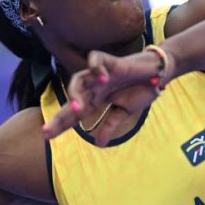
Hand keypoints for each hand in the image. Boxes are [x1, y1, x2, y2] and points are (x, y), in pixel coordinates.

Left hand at [43, 49, 168, 145]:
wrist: (157, 73)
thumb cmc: (140, 89)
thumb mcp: (123, 111)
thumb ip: (110, 125)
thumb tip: (99, 145)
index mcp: (96, 99)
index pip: (74, 113)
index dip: (60, 124)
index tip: (46, 136)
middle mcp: (94, 86)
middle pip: (71, 98)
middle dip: (60, 114)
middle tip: (49, 129)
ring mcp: (101, 73)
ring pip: (79, 78)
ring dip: (75, 93)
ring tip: (77, 107)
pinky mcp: (111, 61)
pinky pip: (96, 59)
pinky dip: (96, 67)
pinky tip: (102, 78)